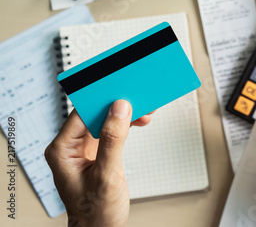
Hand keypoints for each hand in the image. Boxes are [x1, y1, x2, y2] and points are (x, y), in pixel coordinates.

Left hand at [45, 100, 152, 226]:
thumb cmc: (96, 212)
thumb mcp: (106, 175)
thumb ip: (112, 140)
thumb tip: (120, 109)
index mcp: (62, 150)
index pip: (81, 114)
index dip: (103, 101)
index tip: (123, 92)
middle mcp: (69, 146)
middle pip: (94, 114)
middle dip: (118, 106)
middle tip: (139, 100)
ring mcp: (83, 148)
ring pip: (104, 120)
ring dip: (125, 114)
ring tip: (145, 111)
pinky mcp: (96, 151)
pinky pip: (110, 130)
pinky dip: (126, 125)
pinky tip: (139, 121)